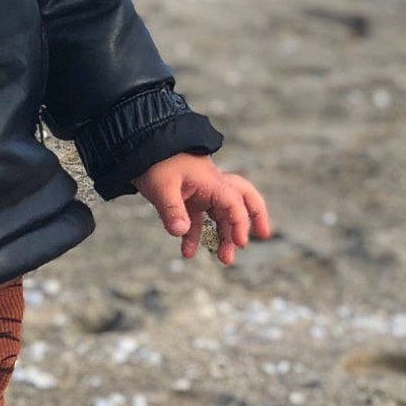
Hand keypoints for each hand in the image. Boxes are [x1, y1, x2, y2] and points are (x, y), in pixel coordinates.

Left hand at [133, 153, 270, 266]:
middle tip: (263, 235)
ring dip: (223, 236)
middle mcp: (211, 186)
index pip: (234, 203)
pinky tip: (187, 253)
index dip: (241, 223)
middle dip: (254, 218)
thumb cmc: (155, 162)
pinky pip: (197, 220)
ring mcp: (200, 193)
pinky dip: (195, 236)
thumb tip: (180, 232)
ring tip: (224, 259)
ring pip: (220, 215)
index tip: (240, 242)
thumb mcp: (162, 186)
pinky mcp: (187, 198)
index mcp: (211, 182)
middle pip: (242, 201)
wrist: (141, 147)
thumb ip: (172, 210)